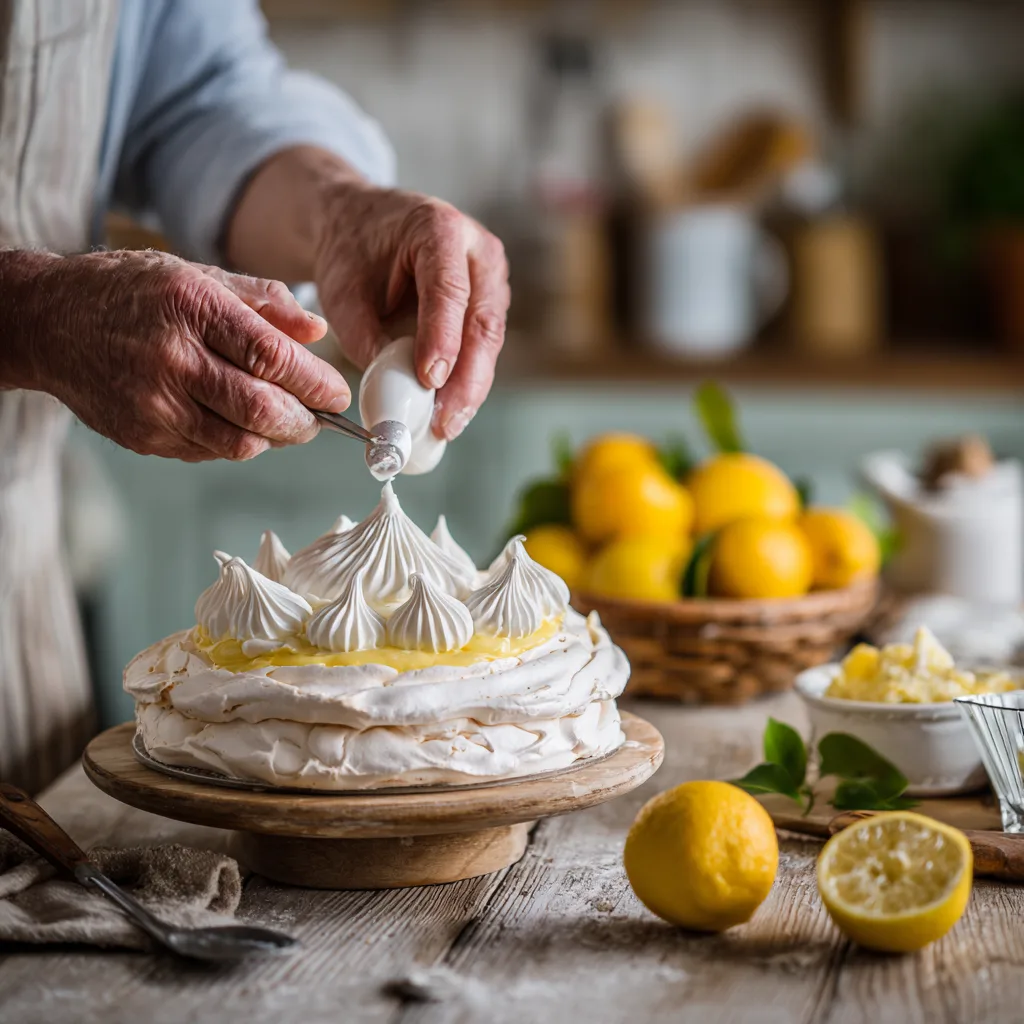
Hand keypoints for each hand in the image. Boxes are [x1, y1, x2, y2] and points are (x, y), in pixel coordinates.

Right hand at [28, 250, 349, 461]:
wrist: (49, 323)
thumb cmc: (130, 293)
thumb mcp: (197, 275)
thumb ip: (264, 301)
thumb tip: (317, 331)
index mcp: (192, 308)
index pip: (273, 358)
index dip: (317, 383)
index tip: (338, 393)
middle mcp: (173, 360)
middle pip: (263, 410)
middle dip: (306, 421)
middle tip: (319, 416)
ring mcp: (155, 404)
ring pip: (241, 443)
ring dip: (276, 438)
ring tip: (284, 420)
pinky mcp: (144, 436)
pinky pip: (210, 452)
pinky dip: (237, 442)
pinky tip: (237, 421)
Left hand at [313, 182, 509, 439]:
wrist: (360, 227)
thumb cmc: (351, 254)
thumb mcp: (343, 294)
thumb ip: (367, 340)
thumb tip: (396, 396)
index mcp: (439, 229)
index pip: (449, 290)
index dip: (443, 338)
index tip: (430, 380)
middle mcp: (477, 249)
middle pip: (483, 321)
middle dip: (467, 379)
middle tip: (446, 421)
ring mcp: (491, 278)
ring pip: (490, 340)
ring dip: (471, 387)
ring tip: (447, 425)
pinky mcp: (490, 304)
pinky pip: (484, 348)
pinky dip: (468, 381)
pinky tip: (451, 411)